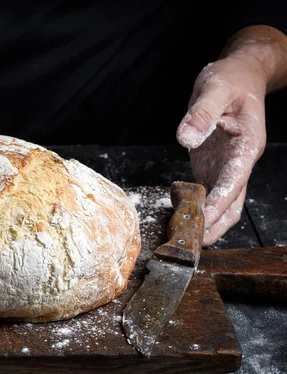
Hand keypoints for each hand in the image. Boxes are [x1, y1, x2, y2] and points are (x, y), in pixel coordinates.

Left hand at [176, 55, 265, 245]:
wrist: (240, 75)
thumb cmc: (232, 79)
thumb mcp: (215, 87)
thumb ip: (201, 112)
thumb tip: (186, 137)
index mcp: (247, 145)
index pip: (235, 181)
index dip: (219, 203)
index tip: (202, 221)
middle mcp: (240, 161)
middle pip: (233, 203)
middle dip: (215, 225)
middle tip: (191, 244)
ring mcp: (228, 166)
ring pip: (223, 203)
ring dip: (207, 222)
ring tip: (184, 240)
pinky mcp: (214, 165)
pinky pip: (209, 192)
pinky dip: (198, 208)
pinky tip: (181, 218)